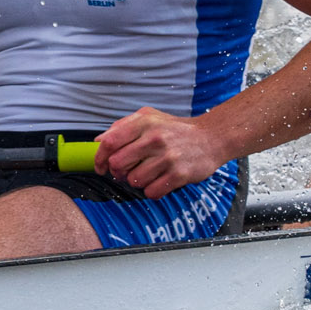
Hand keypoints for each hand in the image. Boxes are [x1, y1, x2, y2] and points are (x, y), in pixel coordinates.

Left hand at [94, 107, 227, 199]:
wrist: (211, 137)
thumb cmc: (176, 129)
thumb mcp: (150, 117)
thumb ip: (123, 126)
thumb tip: (99, 141)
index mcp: (144, 123)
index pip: (110, 142)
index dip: (100, 158)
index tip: (100, 167)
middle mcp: (155, 139)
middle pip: (118, 164)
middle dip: (118, 172)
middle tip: (125, 172)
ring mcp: (167, 157)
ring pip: (134, 181)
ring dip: (137, 181)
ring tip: (148, 174)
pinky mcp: (178, 174)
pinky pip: (151, 192)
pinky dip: (152, 190)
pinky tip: (159, 181)